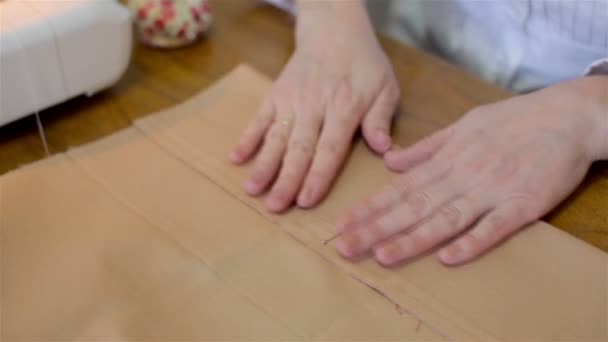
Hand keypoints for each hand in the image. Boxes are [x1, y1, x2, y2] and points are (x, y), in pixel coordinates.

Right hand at [230, 0, 399, 211]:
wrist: (334, 30)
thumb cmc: (364, 65)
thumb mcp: (385, 88)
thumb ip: (381, 118)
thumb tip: (384, 149)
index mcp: (344, 108)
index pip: (329, 149)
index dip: (317, 176)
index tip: (306, 201)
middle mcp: (314, 106)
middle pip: (299, 148)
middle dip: (286, 179)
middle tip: (275, 207)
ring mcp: (290, 100)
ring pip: (276, 137)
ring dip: (264, 164)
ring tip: (251, 190)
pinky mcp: (275, 94)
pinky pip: (259, 118)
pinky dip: (246, 138)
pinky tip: (236, 158)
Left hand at [335, 76, 607, 265]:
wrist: (566, 116)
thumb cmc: (512, 120)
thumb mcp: (463, 125)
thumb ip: (426, 147)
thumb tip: (390, 161)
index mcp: (447, 159)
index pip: (400, 188)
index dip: (370, 207)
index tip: (342, 223)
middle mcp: (462, 176)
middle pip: (414, 206)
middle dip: (377, 227)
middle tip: (344, 246)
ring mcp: (491, 191)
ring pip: (446, 218)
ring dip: (413, 238)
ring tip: (383, 255)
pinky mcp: (522, 204)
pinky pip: (494, 227)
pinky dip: (472, 241)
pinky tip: (447, 257)